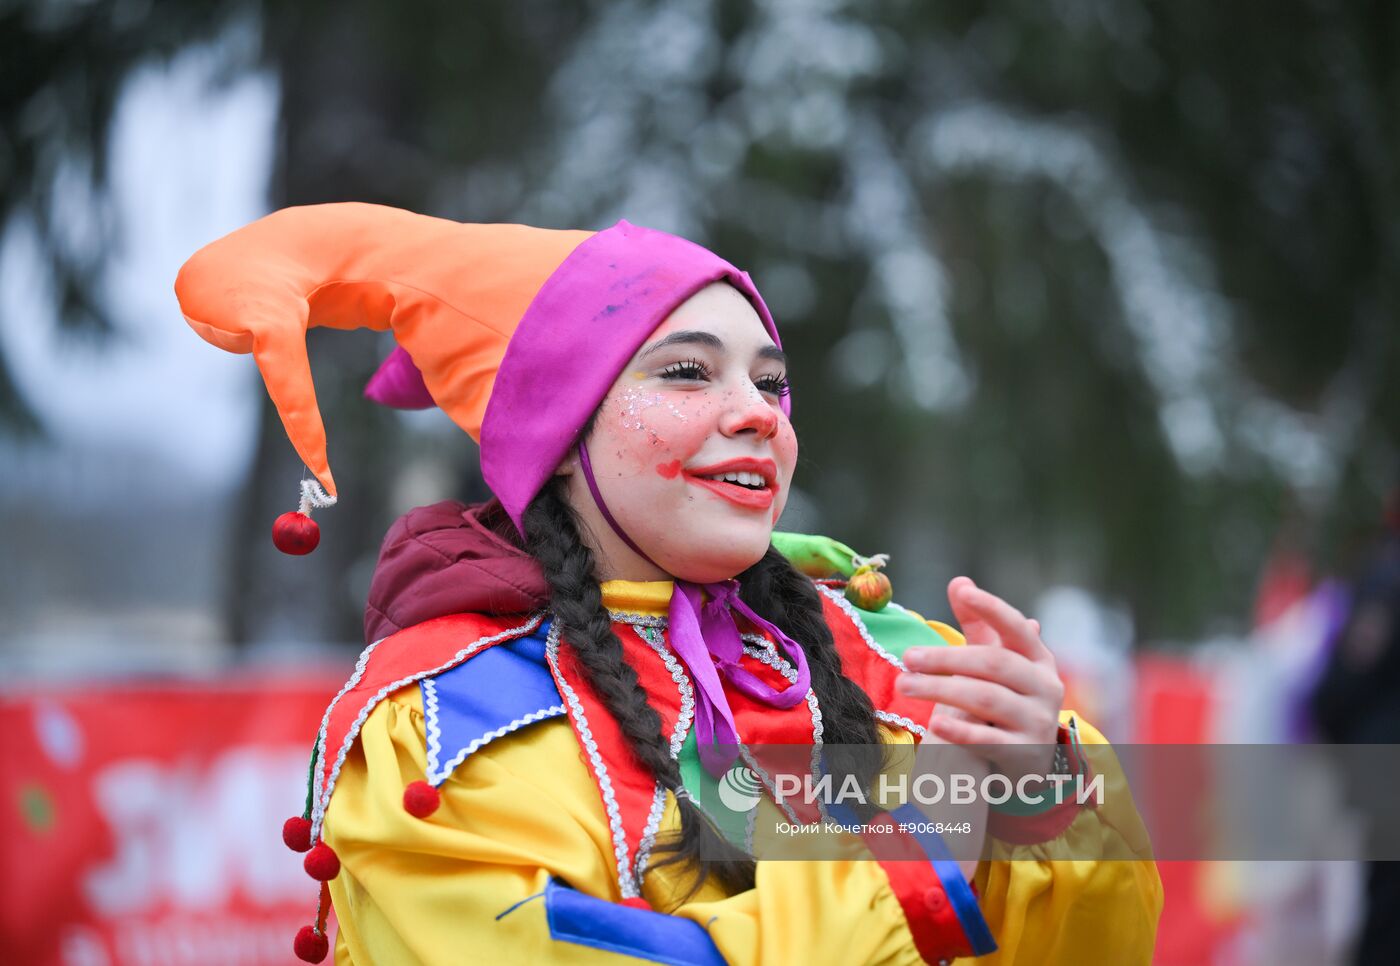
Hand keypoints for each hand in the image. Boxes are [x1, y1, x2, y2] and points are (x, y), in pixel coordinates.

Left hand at [896, 576, 1064, 784]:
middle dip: (946, 658)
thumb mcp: (998, 662)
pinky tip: (935, 723)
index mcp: (1037, 659)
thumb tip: (959, 582)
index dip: (991, 608)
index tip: (962, 591)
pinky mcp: (1025, 753)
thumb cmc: (1007, 698)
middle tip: (908, 657)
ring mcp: (1038, 721)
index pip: (1016, 628)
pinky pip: (989, 740)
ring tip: (904, 684)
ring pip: (987, 699)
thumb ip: (979, 626)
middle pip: (993, 664)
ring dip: (941, 690)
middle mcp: (1045, 687)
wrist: (1030, 758)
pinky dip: (961, 731)